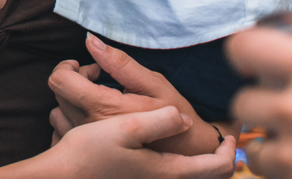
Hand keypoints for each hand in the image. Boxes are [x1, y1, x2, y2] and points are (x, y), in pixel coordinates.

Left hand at [48, 34, 221, 155]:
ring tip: (99, 97)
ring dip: (73, 99)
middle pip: (58, 93)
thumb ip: (119, 62)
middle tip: (100, 78)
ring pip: (58, 111)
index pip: (60, 81)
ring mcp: (87, 143)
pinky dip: (73, 117)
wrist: (186, 153)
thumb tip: (90, 40)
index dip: (70, 67)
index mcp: (103, 109)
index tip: (91, 67)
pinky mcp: (88, 152)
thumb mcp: (153, 83)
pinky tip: (95, 116)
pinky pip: (63, 130)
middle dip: (76, 79)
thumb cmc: (173, 115)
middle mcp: (90, 128)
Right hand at [49, 106, 235, 178]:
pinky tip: (155, 145)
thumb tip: (185, 118)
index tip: (230, 133)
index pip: (217, 168)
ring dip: (194, 159)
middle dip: (215, 157)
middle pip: (205, 175)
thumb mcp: (126, 126)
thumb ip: (161, 119)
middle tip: (216, 136)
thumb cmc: (91, 154)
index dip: (229, 150)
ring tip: (187, 135)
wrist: (61, 177)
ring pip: (185, 174)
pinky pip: (166, 174)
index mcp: (168, 171)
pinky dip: (172, 162)